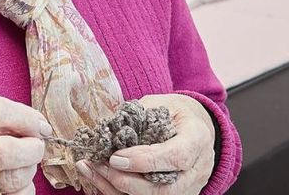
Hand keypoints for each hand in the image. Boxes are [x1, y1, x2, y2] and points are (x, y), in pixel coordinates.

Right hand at [0, 96, 49, 194]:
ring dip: (28, 172)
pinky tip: (13, 183)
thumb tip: (35, 124)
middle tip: (37, 146)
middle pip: (4, 152)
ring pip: (10, 183)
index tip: (39, 124)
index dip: (24, 117)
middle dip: (33, 149)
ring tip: (24, 164)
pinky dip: (19, 192)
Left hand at [74, 94, 215, 194]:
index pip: (176, 157)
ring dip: (117, 188)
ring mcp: (188, 187)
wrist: (190, 126)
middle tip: (100, 165)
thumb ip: (137, 116)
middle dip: (128, 181)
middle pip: (165, 189)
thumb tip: (106, 129)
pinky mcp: (175, 194)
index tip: (116, 157)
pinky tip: (97, 178)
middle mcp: (197, 170)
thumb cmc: (172, 112)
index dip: (145, 161)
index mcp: (197, 139)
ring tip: (90, 169)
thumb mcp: (158, 103)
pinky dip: (117, 191)